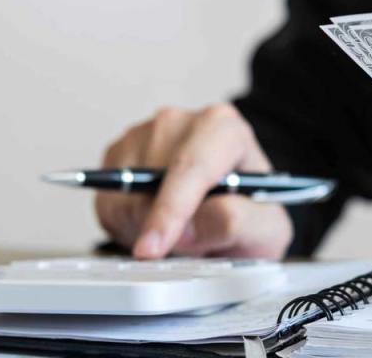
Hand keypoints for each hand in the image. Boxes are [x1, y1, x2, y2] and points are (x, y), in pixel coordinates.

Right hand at [95, 104, 291, 259]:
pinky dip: (126, 224)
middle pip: (151, 179)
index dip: (169, 211)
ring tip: (178, 231)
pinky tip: (156, 223)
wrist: (232, 206)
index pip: (190, 166)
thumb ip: (239, 223)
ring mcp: (144, 134)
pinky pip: (106, 201)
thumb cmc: (250, 212)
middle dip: (161, 225)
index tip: (153, 248)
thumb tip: (191, 226)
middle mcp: (180, 122)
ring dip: (144, 226)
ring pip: (123, 193)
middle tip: (190, 244)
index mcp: (223, 128)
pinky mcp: (118, 154)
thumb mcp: (266, 229)